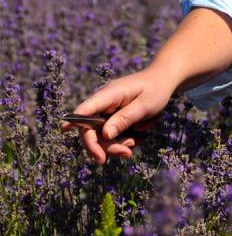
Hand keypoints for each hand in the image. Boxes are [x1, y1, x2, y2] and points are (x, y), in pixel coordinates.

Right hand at [60, 66, 176, 163]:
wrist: (163, 81)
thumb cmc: (155, 89)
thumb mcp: (145, 105)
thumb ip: (125, 118)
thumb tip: (105, 135)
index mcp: (108, 94)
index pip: (85, 109)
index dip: (73, 121)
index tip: (64, 130)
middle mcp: (102, 103)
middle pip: (90, 130)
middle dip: (104, 146)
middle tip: (126, 153)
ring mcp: (105, 111)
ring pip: (100, 137)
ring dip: (116, 145)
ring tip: (135, 142)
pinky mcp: (111, 118)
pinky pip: (110, 136)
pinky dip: (122, 141)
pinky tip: (136, 137)